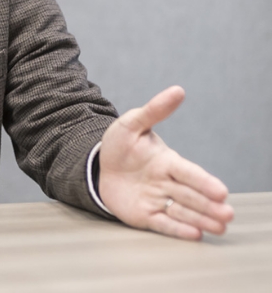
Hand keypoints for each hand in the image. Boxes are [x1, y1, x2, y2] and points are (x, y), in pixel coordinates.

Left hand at [98, 86, 233, 239]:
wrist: (98, 165)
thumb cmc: (120, 144)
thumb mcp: (132, 124)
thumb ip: (155, 110)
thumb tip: (178, 90)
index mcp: (166, 161)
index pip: (187, 172)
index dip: (203, 181)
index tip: (221, 190)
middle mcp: (166, 182)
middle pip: (190, 195)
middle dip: (209, 205)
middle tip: (227, 213)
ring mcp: (157, 200)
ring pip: (183, 211)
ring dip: (201, 219)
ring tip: (220, 227)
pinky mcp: (145, 216)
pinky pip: (163, 224)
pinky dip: (178, 229)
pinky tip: (195, 235)